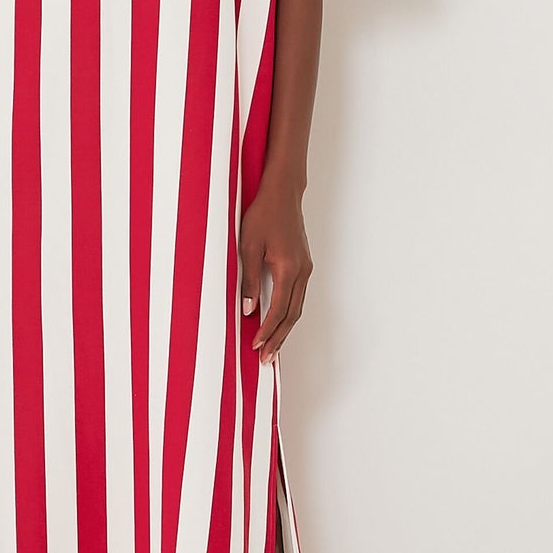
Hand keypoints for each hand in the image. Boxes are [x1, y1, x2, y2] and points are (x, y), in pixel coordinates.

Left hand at [239, 177, 311, 362]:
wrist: (282, 193)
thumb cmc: (263, 214)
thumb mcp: (248, 246)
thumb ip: (249, 280)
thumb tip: (249, 309)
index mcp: (288, 268)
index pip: (278, 309)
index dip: (267, 331)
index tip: (256, 345)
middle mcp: (302, 271)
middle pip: (292, 315)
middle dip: (278, 339)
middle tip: (266, 359)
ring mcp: (305, 268)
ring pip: (297, 308)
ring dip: (284, 329)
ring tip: (272, 348)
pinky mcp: (303, 265)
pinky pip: (297, 297)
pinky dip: (288, 314)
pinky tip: (278, 322)